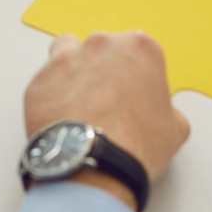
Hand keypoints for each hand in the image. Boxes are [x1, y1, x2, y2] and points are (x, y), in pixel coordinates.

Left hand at [21, 32, 190, 210]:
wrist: (94, 166)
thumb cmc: (136, 145)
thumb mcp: (174, 129)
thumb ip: (166, 110)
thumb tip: (160, 117)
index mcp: (140, 48)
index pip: (139, 50)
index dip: (137, 73)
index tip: (135, 93)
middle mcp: (102, 45)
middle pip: (101, 48)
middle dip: (103, 69)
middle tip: (107, 101)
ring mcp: (66, 60)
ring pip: (65, 52)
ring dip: (72, 70)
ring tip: (78, 102)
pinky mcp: (38, 83)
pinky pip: (44, 85)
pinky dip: (50, 98)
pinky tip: (60, 122)